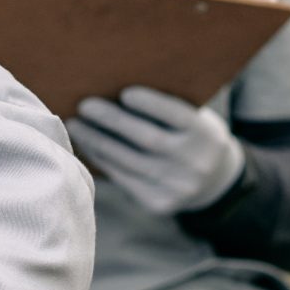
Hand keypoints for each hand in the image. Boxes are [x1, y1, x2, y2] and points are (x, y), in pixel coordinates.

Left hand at [68, 85, 245, 215]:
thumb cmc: (191, 136)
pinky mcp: (159, 203)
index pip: (178, 116)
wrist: (212, 182)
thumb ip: (169, 108)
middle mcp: (195, 163)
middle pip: (147, 139)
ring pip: (129, 162)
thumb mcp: (195, 118)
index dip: (152, 105)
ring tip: (76, 125)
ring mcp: (177, 187)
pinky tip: (87, 146)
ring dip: (97, 142)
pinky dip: (102, 160)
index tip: (125, 92)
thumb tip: (117, 86)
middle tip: (85, 106)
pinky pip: (123, 178)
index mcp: (206, 135)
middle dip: (112, 122)